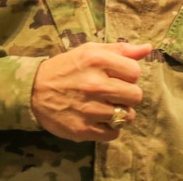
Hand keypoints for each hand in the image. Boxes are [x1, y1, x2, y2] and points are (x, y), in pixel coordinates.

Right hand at [31, 41, 151, 141]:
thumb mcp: (90, 51)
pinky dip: (110, 128)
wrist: (34, 90)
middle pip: (135, 95)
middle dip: (128, 94)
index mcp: (97, 60)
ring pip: (127, 116)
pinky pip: (114, 133)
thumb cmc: (67, 68)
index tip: (118, 76)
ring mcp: (90, 109)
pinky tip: (100, 119)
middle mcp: (95, 84)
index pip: (135, 72)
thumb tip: (148, 48)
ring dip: (120, 112)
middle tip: (114, 93)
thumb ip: (120, 49)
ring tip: (107, 106)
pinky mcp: (83, 129)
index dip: (129, 75)